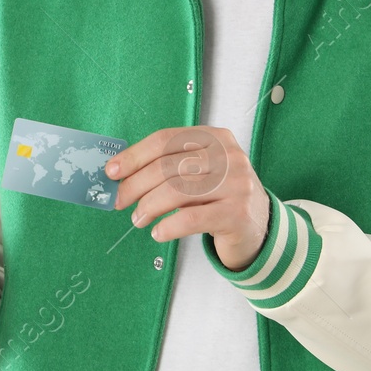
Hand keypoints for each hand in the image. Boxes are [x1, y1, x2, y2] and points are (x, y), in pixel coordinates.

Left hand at [104, 126, 269, 270]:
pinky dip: (168, 226)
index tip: (111, 171)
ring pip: (177, 191)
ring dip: (148, 207)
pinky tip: (158, 233)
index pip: (166, 140)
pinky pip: (191, 219)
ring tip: (138, 219)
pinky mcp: (237, 213)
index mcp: (215, 137)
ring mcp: (236, 184)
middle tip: (119, 201)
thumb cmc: (219, 196)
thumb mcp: (199, 172)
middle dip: (135, 185)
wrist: (259, 226)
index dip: (134, 155)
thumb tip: (121, 175)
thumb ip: (168, 167)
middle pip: (168, 166)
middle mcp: (228, 156)